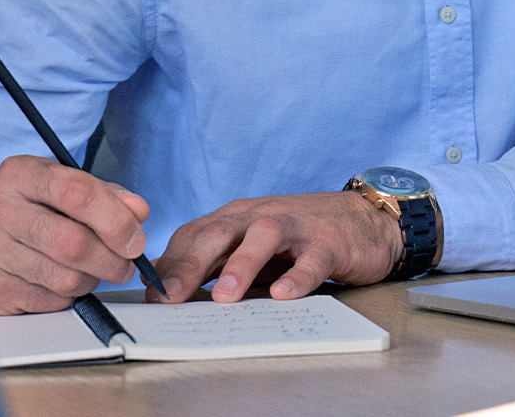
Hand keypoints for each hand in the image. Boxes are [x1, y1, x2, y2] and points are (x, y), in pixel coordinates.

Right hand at [0, 154, 151, 314]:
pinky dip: (68, 295)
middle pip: (74, 242)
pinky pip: (51, 300)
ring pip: (66, 277)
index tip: (135, 238)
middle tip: (125, 263)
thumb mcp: (61, 188)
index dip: (116, 219)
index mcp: (19, 174)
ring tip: (91, 269)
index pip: (77, 192)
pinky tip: (61, 280)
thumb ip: (105, 195)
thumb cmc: (28, 211)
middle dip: (112, 258)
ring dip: (92, 279)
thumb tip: (138, 212)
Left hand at [149, 192, 400, 303]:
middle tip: (171, 298)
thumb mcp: (252, 246)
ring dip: (241, 265)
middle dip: (191, 265)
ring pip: (263, 236)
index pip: (194, 234)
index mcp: (236, 218)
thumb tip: (170, 293)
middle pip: (219, 233)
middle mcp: (259, 216)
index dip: (171, 264)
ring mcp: (295, 226)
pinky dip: (297, 276)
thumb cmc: (299, 238)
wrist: (363, 219)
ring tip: (223, 296)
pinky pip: (310, 258)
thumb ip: (217, 264)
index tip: (152, 297)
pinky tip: (284, 295)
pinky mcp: (328, 241)